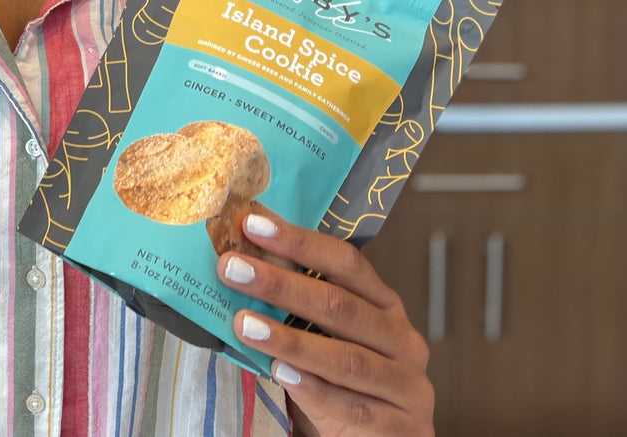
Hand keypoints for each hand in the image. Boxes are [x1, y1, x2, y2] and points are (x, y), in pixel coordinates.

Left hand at [217, 209, 433, 436]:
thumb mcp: (328, 338)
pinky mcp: (402, 429)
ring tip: (244, 324)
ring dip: (291, 339)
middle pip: (341, 306)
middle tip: (232, 269)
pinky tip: (280, 373)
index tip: (252, 225)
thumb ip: (298, 308)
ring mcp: (407, 386)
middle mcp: (402, 340)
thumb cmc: (348, 381)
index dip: (300, 241)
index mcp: (385, 306)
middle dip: (281, 285)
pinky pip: (354, 406)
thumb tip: (238, 264)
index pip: (347, 263)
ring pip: (347, 358)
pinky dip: (315, 389)